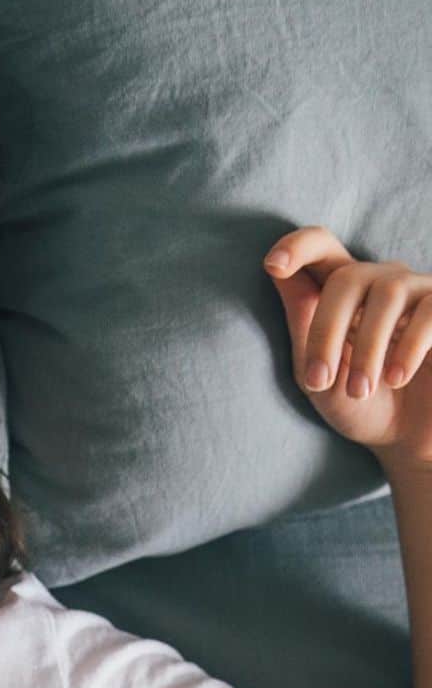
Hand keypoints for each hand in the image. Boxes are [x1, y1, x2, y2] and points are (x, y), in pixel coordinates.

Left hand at [263, 225, 431, 471]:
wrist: (409, 440)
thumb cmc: (361, 407)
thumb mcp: (317, 377)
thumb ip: (302, 327)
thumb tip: (278, 271)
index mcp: (343, 293)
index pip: (321, 247)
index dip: (297, 247)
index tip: (272, 266)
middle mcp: (381, 281)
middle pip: (346, 277)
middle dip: (326, 330)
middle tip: (320, 381)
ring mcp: (418, 291)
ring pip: (387, 292)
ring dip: (367, 348)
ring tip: (360, 391)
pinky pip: (429, 311)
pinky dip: (408, 346)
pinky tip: (396, 378)